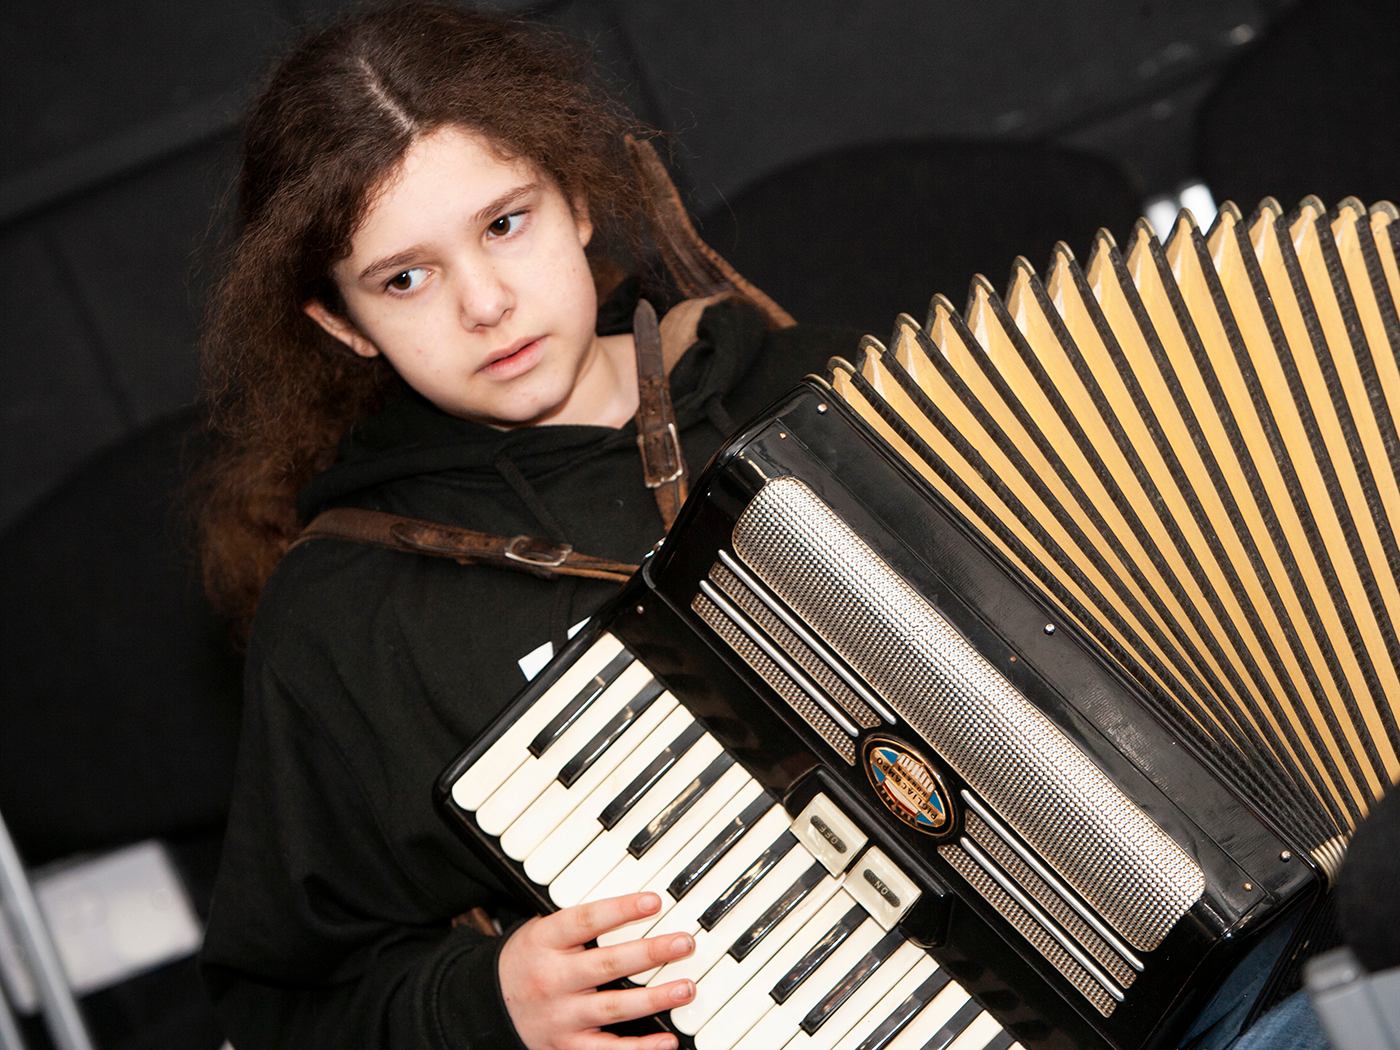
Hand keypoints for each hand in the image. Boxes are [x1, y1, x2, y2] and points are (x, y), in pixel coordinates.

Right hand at [497, 891, 696, 1049]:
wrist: (486, 1009)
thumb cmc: (526, 962)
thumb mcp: (539, 931)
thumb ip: (578, 922)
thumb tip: (633, 905)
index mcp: (544, 942)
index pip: (586, 920)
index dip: (622, 909)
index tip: (654, 901)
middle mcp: (552, 979)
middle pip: (608, 964)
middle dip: (651, 952)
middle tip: (684, 943)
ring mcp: (561, 1016)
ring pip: (614, 1008)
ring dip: (655, 998)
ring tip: (686, 987)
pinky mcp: (568, 1047)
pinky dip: (640, 1049)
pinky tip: (667, 1040)